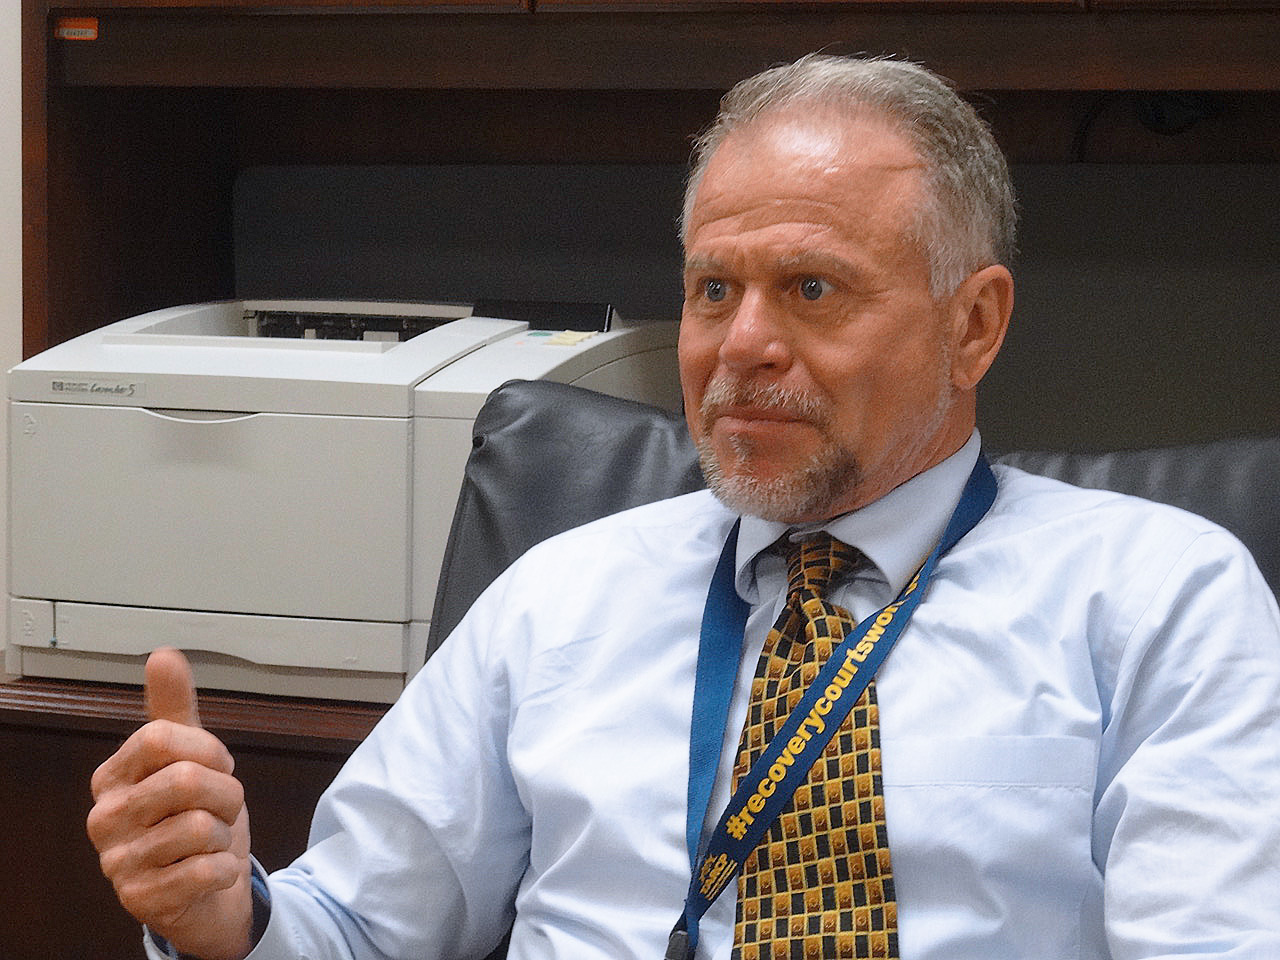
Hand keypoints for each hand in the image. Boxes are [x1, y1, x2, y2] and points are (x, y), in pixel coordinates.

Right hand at [87, 648, 255, 959]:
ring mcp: (118, 863)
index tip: (215, 768)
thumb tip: (162, 654)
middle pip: (188, 780)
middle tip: (219, 809)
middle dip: (226, 793)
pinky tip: (211, 872)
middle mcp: (105, 818)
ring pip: (202, 826)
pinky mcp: (143, 900)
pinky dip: (225, 869)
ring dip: (225, 834)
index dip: (208, 750)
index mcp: (112, 776)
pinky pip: (207, 870)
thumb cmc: (195, 816)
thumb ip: (175, 708)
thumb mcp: (188, 757)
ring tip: (210, 843)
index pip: (161, 736)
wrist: (206, 890)